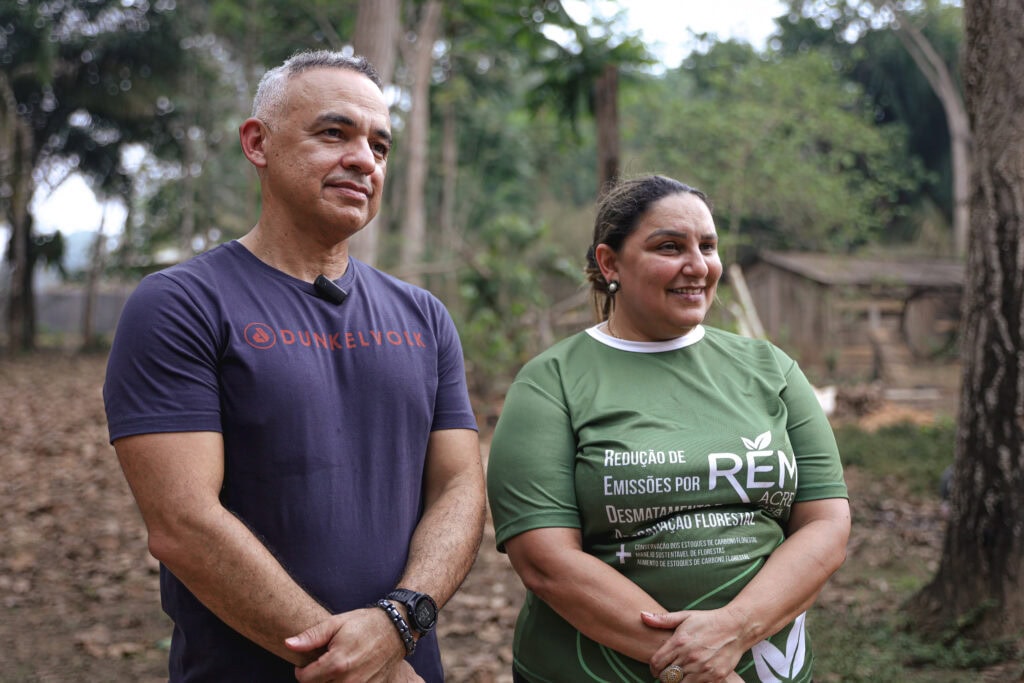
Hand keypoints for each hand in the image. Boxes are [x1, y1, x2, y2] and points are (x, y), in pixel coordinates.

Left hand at [286, 607, 407, 681]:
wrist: (397, 628)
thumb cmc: (365, 623)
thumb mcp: (336, 623)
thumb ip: (311, 636)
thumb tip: (288, 644)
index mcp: (336, 663)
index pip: (305, 680)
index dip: (301, 671)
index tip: (307, 664)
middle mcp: (349, 680)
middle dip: (316, 678)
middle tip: (323, 664)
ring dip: (331, 682)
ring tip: (336, 668)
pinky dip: (346, 682)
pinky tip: (350, 672)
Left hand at [643, 608, 746, 682]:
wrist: (736, 628)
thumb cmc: (708, 621)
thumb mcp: (685, 616)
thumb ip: (662, 619)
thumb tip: (642, 615)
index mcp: (679, 642)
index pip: (656, 663)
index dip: (653, 668)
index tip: (656, 668)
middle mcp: (689, 657)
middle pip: (666, 677)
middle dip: (664, 676)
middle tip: (667, 672)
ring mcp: (703, 669)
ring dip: (678, 681)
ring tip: (680, 674)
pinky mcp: (715, 677)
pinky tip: (693, 676)